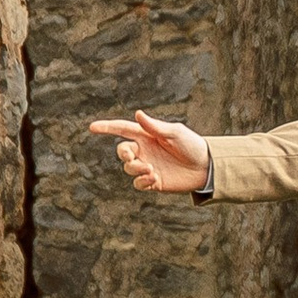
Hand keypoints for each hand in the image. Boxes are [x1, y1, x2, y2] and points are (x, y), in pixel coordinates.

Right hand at [90, 110, 212, 193]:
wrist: (206, 167)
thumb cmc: (192, 145)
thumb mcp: (175, 133)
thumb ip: (155, 126)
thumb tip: (137, 114)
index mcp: (147, 135)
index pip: (123, 129)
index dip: (107, 128)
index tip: (92, 127)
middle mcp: (145, 150)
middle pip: (122, 151)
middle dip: (123, 154)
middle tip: (133, 157)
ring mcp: (148, 165)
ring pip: (128, 168)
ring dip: (136, 169)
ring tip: (151, 170)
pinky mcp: (153, 181)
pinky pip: (138, 183)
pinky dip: (142, 181)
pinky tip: (155, 178)